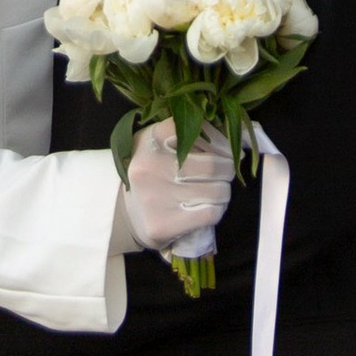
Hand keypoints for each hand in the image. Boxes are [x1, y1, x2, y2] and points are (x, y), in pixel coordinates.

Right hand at [122, 118, 236, 255]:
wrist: (121, 210)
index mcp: (151, 139)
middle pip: (212, 165)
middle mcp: (151, 166)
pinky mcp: (163, 224)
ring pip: (215, 191)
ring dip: (224, 191)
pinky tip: (211, 208)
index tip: (226, 149)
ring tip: (217, 191)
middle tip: (226, 171)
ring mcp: (155, 197)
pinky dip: (218, 210)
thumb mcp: (159, 143)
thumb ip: (188, 135)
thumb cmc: (151, 172)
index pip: (199, 130)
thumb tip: (234, 139)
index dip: (221, 140)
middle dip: (227, 169)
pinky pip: (209, 214)